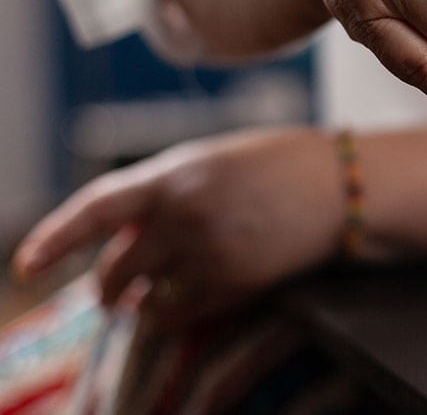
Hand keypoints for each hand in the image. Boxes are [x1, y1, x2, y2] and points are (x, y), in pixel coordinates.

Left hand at [11, 128, 342, 325]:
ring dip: (141, 304)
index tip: (26, 266)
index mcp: (173, 174)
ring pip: (151, 294)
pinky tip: (178, 310)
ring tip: (145, 304)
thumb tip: (132, 228)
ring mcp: (210, 251)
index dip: (53, 240)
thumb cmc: (283, 163)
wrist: (344, 185)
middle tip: (108, 296)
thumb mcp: (215, 161)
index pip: (95, 210)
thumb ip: (169, 189)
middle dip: (107, 287)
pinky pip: (187, 312)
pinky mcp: (238, 282)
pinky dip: (175, 316)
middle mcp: (183, 214)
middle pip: (119, 265)